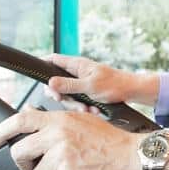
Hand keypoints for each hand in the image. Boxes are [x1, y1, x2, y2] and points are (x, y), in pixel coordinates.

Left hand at [0, 107, 143, 169]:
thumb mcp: (81, 118)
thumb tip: (28, 111)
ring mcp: (63, 156)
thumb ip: (53, 117)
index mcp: (60, 119)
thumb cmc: (110, 139)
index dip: (1, 132)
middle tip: (36, 166)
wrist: (132, 155)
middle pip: (20, 152)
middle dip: (24, 164)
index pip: (20, 120)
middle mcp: (58, 135)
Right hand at [45, 54, 159, 107]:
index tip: (37, 76)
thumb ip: (68, 85)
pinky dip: (84, 106)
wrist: (131, 91)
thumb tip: (50, 82)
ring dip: (76, 104)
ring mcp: (82, 82)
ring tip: (87, 108)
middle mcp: (78, 72)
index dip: (43, 65)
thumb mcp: (89, 86)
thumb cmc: (114, 84)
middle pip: (57, 82)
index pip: (53, 60)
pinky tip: (93, 110)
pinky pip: (79, 100)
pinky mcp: (87, 91)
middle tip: (65, 101)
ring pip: (68, 94)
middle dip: (61, 95)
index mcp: (77, 65)